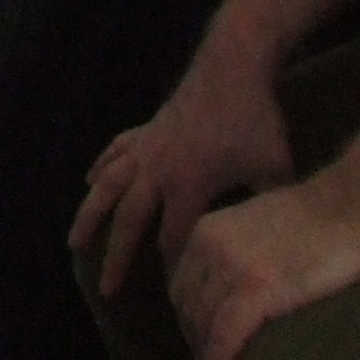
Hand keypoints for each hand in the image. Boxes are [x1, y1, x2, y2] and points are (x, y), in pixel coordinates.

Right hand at [73, 51, 294, 300]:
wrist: (234, 64)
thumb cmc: (256, 119)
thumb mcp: (274, 168)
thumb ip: (271, 206)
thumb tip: (284, 238)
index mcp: (188, 185)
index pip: (172, 237)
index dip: (172, 267)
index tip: (173, 295)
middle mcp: (158, 170)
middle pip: (128, 219)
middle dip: (117, 256)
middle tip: (106, 289)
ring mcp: (148, 146)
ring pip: (107, 185)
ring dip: (90, 214)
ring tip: (74, 240)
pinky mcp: (147, 128)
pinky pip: (115, 152)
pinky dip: (100, 167)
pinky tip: (89, 179)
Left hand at [168, 182, 359, 359]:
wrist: (350, 208)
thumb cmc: (314, 217)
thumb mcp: (255, 224)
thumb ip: (234, 249)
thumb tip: (231, 285)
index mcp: (207, 232)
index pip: (182, 286)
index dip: (189, 319)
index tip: (202, 340)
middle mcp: (210, 249)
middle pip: (187, 308)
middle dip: (194, 339)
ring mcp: (233, 270)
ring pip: (202, 325)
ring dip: (205, 356)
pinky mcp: (258, 290)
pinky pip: (224, 336)